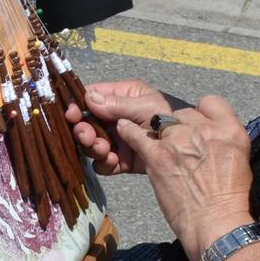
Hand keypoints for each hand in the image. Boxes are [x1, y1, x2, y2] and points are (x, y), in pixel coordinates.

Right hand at [66, 79, 185, 175]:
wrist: (188, 151)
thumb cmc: (171, 117)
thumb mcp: (145, 106)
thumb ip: (117, 105)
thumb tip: (89, 98)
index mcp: (120, 97)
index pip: (91, 97)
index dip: (78, 105)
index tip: (71, 114)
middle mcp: (115, 117)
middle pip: (87, 123)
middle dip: (85, 130)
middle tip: (87, 135)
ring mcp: (118, 139)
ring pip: (93, 144)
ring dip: (93, 147)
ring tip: (103, 148)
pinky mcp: (122, 160)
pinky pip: (104, 163)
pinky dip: (105, 163)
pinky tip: (112, 161)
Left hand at [107, 94, 255, 260]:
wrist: (218, 226)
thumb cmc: (230, 203)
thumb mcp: (239, 162)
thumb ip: (222, 144)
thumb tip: (208, 141)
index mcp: (231, 130)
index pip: (211, 102)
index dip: (198, 112)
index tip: (193, 124)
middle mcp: (206, 129)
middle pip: (183, 113)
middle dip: (176, 125)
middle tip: (172, 142)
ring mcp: (180, 140)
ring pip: (158, 119)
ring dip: (150, 126)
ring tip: (143, 132)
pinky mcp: (158, 155)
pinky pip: (136, 135)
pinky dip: (128, 131)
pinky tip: (123, 130)